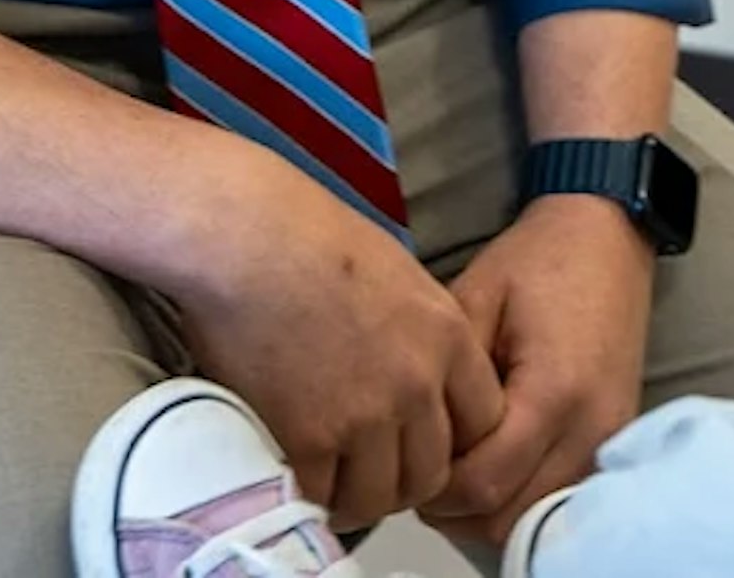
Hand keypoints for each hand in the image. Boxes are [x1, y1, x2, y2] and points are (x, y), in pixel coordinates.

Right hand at [162, 154, 505, 533]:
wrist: (248, 237)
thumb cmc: (310, 236)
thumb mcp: (399, 275)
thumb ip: (422, 334)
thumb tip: (418, 376)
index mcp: (448, 338)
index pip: (485, 424)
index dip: (453, 441)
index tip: (419, 441)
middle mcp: (418, 384)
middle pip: (433, 473)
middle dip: (402, 480)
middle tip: (368, 470)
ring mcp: (366, 416)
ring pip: (382, 497)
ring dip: (357, 497)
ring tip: (330, 480)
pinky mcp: (311, 439)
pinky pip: (323, 494)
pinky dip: (309, 492)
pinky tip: (294, 473)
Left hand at [422, 195, 658, 542]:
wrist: (607, 237)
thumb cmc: (539, 260)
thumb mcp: (473, 301)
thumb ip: (447, 378)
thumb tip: (415, 439)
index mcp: (553, 392)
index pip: (483, 483)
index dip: (435, 485)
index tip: (408, 456)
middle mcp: (590, 428)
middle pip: (509, 516)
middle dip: (457, 506)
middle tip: (423, 467)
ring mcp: (607, 439)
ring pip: (534, 517)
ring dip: (489, 507)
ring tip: (456, 465)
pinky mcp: (613, 440)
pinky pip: (558, 496)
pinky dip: (521, 496)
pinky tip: (494, 463)